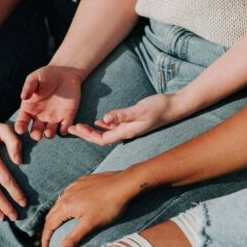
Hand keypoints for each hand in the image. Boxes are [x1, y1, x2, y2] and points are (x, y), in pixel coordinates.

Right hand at [14, 65, 83, 140]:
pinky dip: (64, 130)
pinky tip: (63, 128)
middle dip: (35, 135)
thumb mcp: (35, 78)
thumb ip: (29, 87)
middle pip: (36, 131)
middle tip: (36, 135)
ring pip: (50, 132)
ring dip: (49, 134)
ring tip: (48, 132)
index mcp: (30, 109)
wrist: (65, 73)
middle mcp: (40, 117)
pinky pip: (65, 128)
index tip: (20, 130)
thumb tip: (23, 97)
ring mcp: (54, 118)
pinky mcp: (67, 117)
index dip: (20, 127)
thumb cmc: (46, 75)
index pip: (22, 121)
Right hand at [41, 171, 140, 246]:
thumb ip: (72, 239)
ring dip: (56, 215)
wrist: (124, 184)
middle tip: (49, 239)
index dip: (45, 238)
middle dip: (48, 227)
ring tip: (58, 225)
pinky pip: (68, 193)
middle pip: (51, 213)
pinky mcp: (83, 181)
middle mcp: (66, 194)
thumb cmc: (108, 206)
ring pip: (59, 202)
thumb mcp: (90, 225)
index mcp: (66, 205)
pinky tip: (72, 206)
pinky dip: (65, 203)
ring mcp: (74, 186)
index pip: (49, 224)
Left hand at [68, 93, 186, 145]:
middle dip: (86, 134)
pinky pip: (114, 127)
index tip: (75, 128)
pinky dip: (104, 125)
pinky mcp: (133, 123)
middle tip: (71, 128)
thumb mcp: (139, 110)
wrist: (175, 106)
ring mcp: (130, 129)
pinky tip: (99, 121)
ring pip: (106, 133)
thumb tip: (103, 120)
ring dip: (93, 131)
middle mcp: (126, 133)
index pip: (101, 139)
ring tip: (80, 126)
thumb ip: (122, 115)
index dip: (87, 135)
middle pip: (101, 138)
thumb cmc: (159, 107)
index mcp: (126, 132)